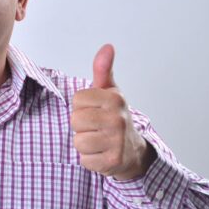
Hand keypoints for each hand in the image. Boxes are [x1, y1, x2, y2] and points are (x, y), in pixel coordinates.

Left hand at [71, 44, 153, 179]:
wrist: (132, 151)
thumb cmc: (114, 117)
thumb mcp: (110, 92)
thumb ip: (103, 69)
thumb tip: (107, 46)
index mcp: (114, 98)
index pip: (77, 100)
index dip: (82, 107)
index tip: (95, 111)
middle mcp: (118, 118)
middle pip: (75, 120)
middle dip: (82, 126)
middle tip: (96, 128)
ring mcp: (117, 141)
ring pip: (78, 141)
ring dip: (85, 144)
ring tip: (99, 141)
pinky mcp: (113, 161)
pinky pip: (84, 160)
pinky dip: (90, 160)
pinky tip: (102, 154)